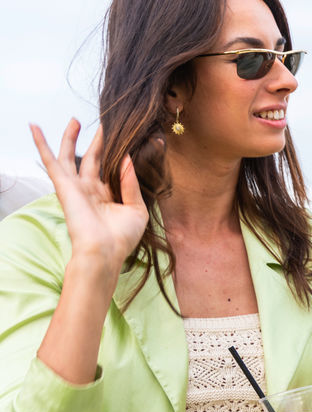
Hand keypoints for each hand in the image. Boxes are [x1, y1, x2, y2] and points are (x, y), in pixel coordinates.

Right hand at [30, 120, 147, 276]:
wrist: (104, 251)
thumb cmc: (122, 237)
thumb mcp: (136, 209)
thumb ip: (131, 184)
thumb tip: (127, 159)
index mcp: (107, 196)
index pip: (111, 170)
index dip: (117, 155)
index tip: (126, 138)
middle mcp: (90, 189)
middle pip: (91, 158)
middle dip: (96, 141)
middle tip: (102, 124)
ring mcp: (76, 186)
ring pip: (70, 156)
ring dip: (70, 138)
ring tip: (75, 120)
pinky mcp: (63, 185)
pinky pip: (50, 161)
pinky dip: (41, 144)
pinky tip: (34, 128)